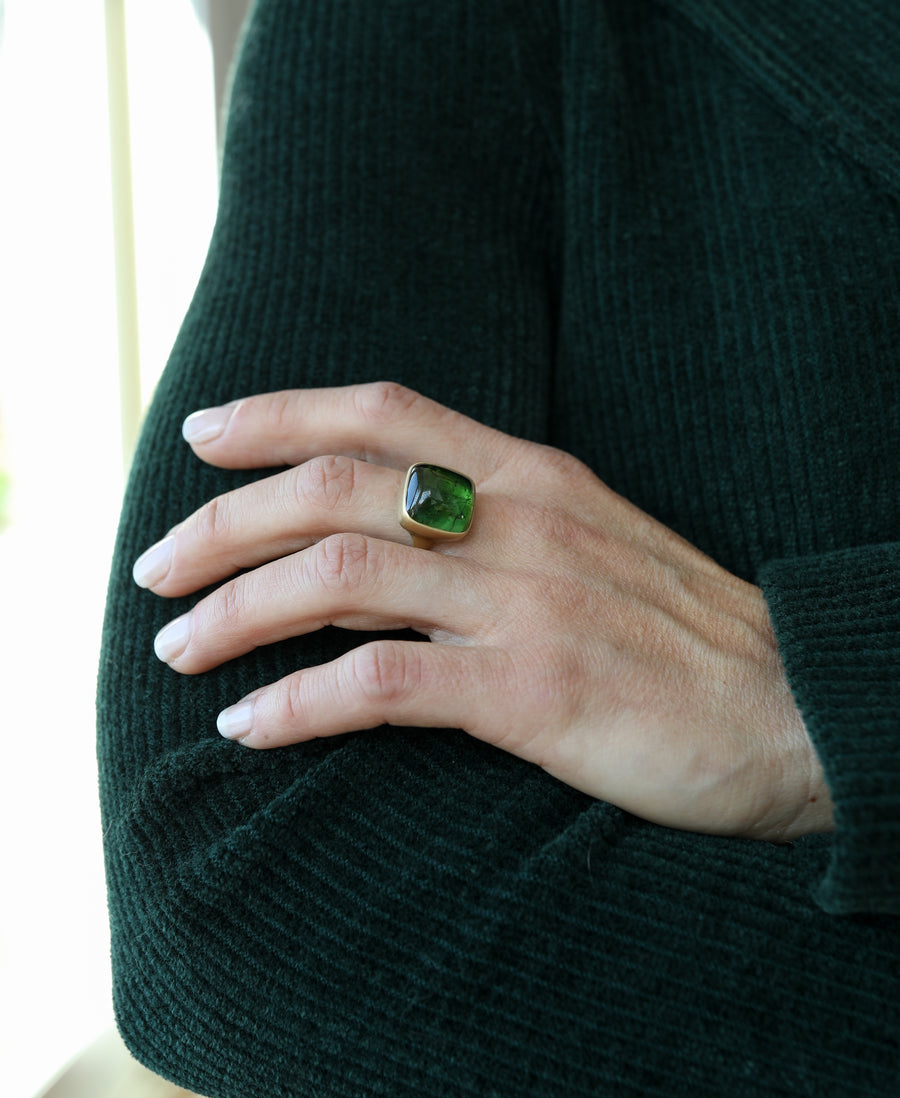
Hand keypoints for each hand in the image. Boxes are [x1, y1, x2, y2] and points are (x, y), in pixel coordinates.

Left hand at [134, 382, 833, 841]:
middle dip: (223, 523)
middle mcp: (521, 519)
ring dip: (236, 612)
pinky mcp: (534, 687)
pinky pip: (382, 682)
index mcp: (533, 474)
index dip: (279, 412)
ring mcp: (527, 600)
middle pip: (333, 488)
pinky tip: (250, 727)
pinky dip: (299, 703)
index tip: (202, 435)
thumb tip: (390, 531)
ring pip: (338, 575)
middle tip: (156, 568)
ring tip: (176, 648)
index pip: (383, 412)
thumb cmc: (682, 634)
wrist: (791, 711)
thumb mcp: (590, 542)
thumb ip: (495, 521)